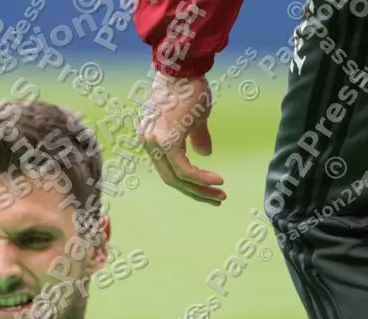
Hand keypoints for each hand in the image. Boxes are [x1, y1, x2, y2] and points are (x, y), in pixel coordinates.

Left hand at [139, 72, 225, 205]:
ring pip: (176, 178)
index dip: (188, 184)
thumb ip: (196, 137)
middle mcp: (148, 143)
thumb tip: (204, 154)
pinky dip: (201, 178)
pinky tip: (216, 181)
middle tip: (216, 200)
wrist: (183, 68)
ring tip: (220, 195)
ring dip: (200, 189)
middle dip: (195, 192)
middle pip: (170, 179)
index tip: (208, 190)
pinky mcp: (166, 140)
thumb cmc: (189, 87)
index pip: (168, 170)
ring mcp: (154, 143)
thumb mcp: (194, 117)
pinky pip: (183, 169)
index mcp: (151, 139)